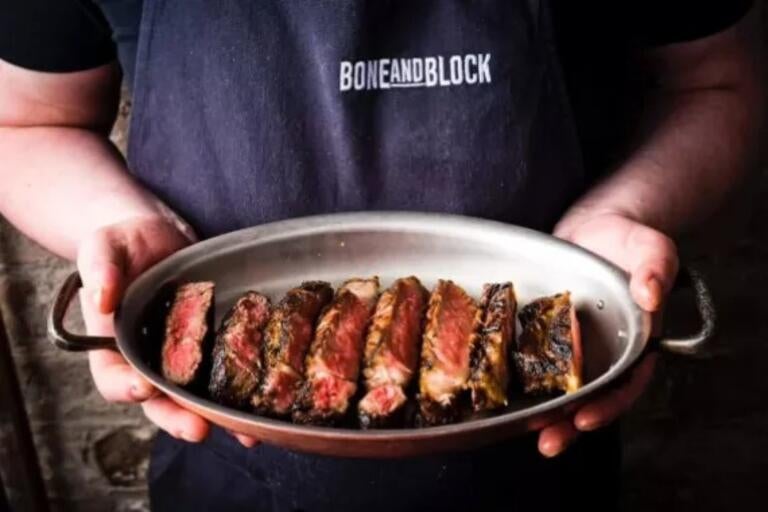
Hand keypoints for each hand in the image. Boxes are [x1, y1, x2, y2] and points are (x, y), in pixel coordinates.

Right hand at [77, 215, 257, 447]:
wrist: (158, 236)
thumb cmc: (123, 243)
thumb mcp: (105, 248)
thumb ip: (101, 270)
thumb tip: (103, 298)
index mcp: (112, 346)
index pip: (113, 377)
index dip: (126, 387)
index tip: (144, 389)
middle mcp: (147, 361)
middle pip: (158, 402)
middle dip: (177, 418)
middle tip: (198, 430)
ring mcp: (180, 359)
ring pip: (195, 398)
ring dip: (217, 417)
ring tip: (244, 434)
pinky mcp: (211, 349)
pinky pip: (223, 375)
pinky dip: (242, 393)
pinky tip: (264, 409)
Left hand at [537, 211, 678, 456]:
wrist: (591, 230)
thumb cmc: (624, 240)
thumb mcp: (648, 247)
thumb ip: (656, 266)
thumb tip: (651, 293)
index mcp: (635, 342)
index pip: (626, 384)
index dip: (608, 404)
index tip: (585, 418)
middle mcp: (604, 353)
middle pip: (590, 397)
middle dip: (569, 423)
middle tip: (549, 440)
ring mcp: (573, 348)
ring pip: (559, 388)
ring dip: (545, 413)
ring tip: (527, 431)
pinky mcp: (544, 337)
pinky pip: (533, 362)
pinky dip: (520, 380)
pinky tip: (500, 392)